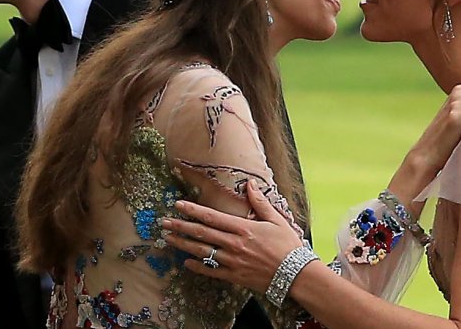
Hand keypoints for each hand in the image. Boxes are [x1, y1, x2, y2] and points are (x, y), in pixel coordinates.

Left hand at [161, 179, 304, 292]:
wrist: (296, 274)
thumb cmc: (288, 246)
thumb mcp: (276, 220)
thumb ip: (260, 203)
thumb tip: (250, 185)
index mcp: (243, 228)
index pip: (212, 217)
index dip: (193, 210)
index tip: (178, 205)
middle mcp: (234, 244)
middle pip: (202, 234)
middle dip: (181, 227)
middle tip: (164, 222)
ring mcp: (232, 262)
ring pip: (202, 252)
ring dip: (184, 245)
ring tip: (169, 239)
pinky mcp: (234, 276)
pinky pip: (211, 271)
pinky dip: (197, 267)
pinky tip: (186, 262)